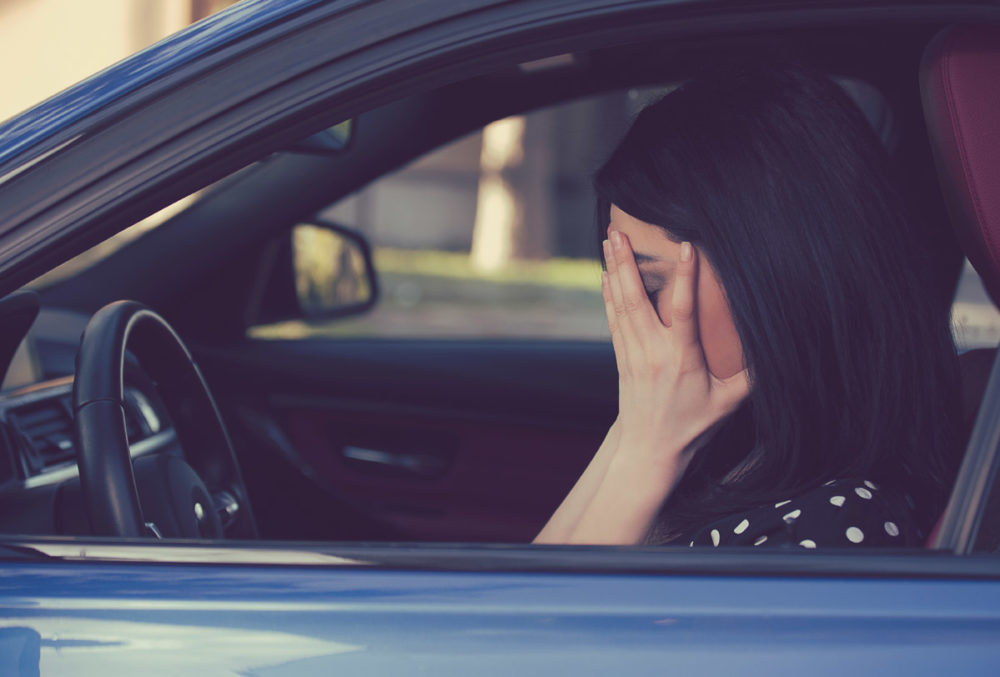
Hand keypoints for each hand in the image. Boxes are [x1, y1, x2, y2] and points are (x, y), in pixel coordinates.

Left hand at [602, 231, 748, 481]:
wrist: (650, 450)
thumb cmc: (692, 427)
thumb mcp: (728, 404)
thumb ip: (751, 377)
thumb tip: (777, 350)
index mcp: (681, 359)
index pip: (683, 311)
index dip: (684, 278)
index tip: (686, 247)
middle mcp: (652, 352)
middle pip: (635, 300)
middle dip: (625, 263)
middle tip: (617, 231)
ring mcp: (633, 354)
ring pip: (620, 305)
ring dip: (613, 270)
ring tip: (608, 239)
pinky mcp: (622, 358)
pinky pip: (614, 319)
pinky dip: (609, 294)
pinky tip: (606, 274)